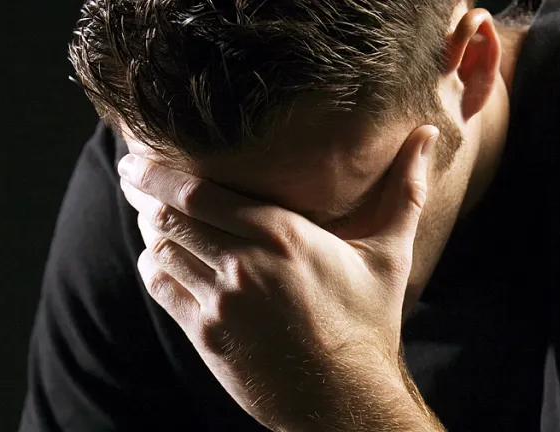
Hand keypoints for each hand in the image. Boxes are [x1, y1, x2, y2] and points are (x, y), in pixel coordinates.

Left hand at [118, 125, 440, 430]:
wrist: (345, 398)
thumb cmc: (368, 323)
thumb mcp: (389, 254)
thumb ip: (405, 192)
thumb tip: (429, 137)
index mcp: (284, 236)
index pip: (201, 192)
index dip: (160, 173)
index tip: (138, 158)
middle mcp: (246, 264)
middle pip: (173, 216)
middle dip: (145, 193)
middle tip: (129, 177)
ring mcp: (223, 302)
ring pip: (163, 250)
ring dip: (152, 230)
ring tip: (146, 215)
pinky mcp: (209, 336)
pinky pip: (163, 290)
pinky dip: (154, 269)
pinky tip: (159, 261)